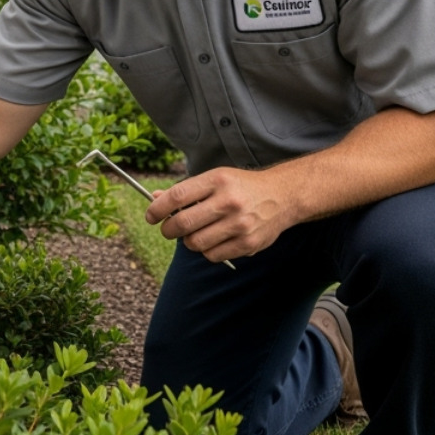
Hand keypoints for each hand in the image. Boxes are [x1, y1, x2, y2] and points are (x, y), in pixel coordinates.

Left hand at [144, 166, 296, 263]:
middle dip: (168, 230)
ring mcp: (239, 224)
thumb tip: (155, 199)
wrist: (283, 195)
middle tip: (168, 229)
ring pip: (195, 243)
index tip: (150, 215)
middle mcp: (228, 201)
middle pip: (183, 223)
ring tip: (196, 233)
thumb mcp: (216, 178)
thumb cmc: (242, 187)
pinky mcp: (248, 243)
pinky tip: (214, 240)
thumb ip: (186, 190)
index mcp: (218, 180)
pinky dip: (207, 251)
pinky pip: (212, 255)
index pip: (177, 196)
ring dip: (188, 241)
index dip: (157, 208)